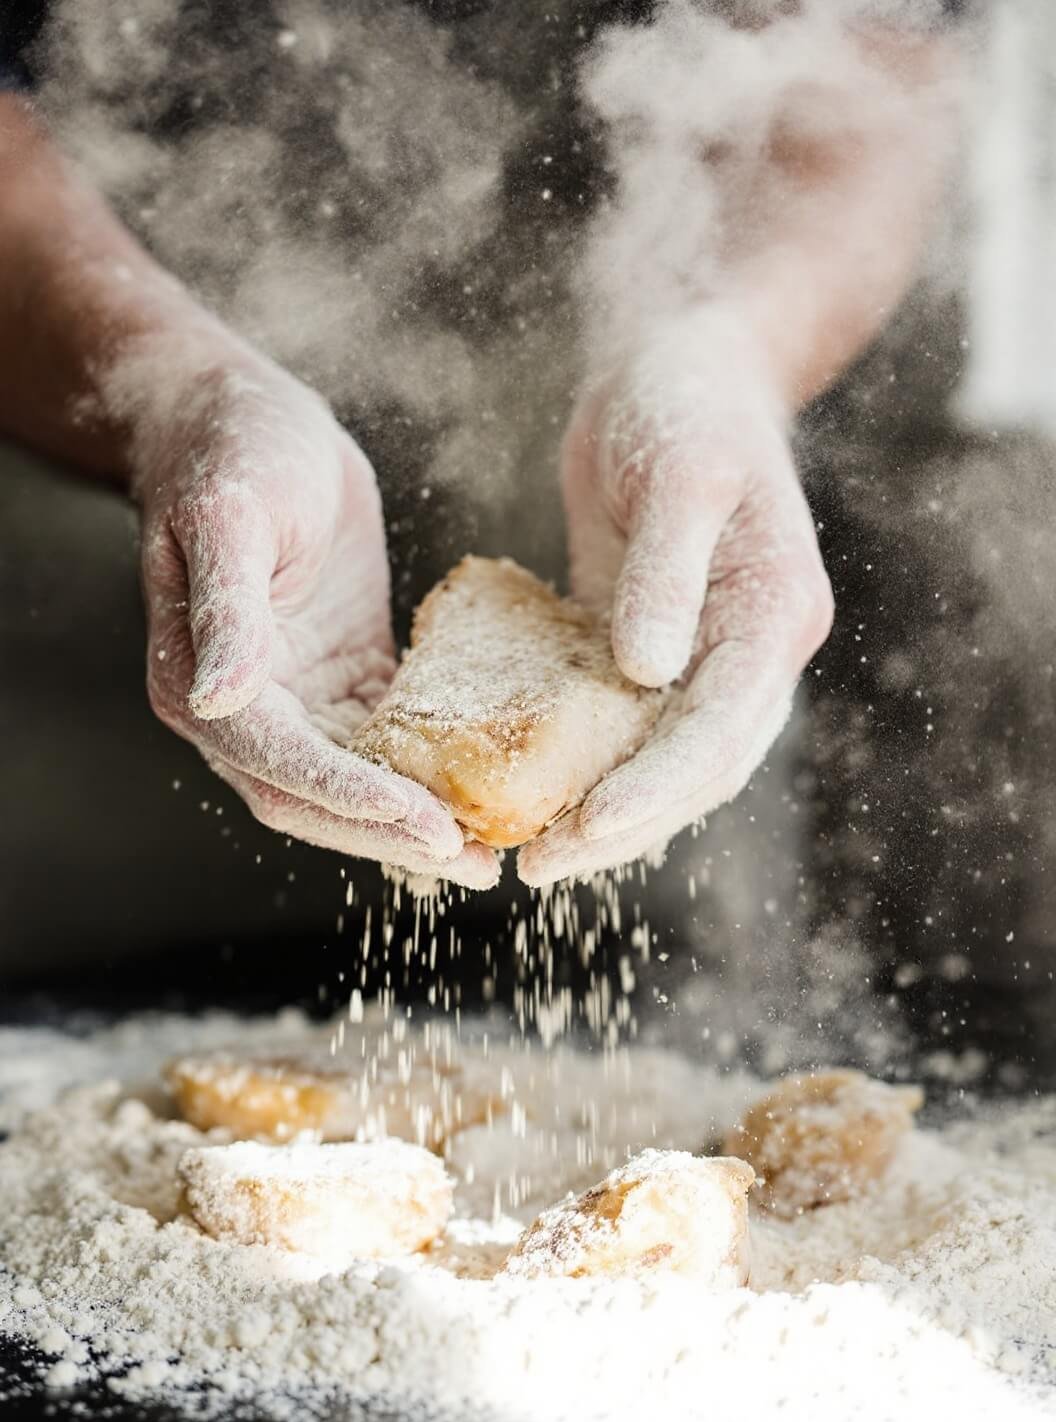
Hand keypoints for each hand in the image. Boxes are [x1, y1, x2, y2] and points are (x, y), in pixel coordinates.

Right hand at [130, 341, 498, 887]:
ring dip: (412, 820)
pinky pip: (381, 740)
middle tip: (475, 863)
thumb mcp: (229, 517)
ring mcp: (294, 697)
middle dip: (393, 835)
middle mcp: (242, 708)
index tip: (426, 823)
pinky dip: (423, 771)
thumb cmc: (229, 451)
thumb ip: (226, 612)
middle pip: (318, 799)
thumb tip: (219, 699)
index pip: (284, 765)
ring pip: (353, 784)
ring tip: (487, 846)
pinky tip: (479, 786)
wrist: (235, 414)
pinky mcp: (339, 676)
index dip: (353, 800)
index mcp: (198, 682)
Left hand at [518, 314, 832, 885]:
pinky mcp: (661, 644)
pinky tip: (532, 788)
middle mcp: (753, 650)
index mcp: (775, 616)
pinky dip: (589, 762)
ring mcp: (710, 652)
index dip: (656, 791)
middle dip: (623, 824)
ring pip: (665, 760)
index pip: (720, 731)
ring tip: (532, 852)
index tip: (584, 831)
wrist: (677, 364)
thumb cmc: (682, 402)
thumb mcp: (678, 476)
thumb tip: (646, 672)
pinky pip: (631, 723)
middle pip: (698, 768)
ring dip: (607, 810)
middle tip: (538, 868)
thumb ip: (666, 574)